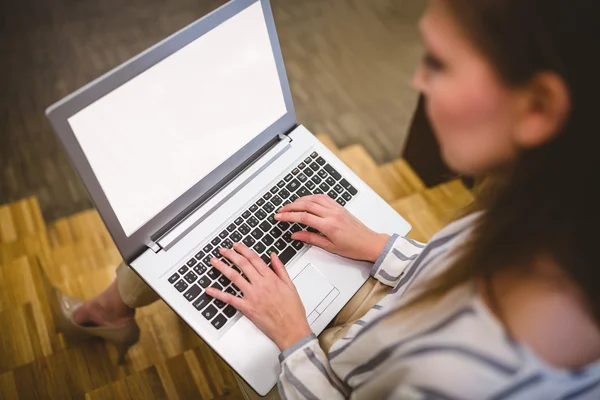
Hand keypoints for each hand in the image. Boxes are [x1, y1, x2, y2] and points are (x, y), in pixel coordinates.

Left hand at [206, 243, 311, 350]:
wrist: (291, 329)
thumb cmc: (292, 311)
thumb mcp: (290, 285)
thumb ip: (280, 269)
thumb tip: (273, 256)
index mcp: (271, 278)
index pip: (254, 258)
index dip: (243, 250)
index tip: (237, 245)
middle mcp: (260, 285)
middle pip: (242, 264)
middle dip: (230, 255)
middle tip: (223, 250)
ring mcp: (252, 296)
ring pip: (234, 277)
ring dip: (222, 267)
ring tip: (214, 262)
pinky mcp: (247, 308)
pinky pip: (229, 299)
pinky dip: (218, 294)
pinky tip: (209, 289)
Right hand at [275, 194, 389, 262]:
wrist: (369, 242)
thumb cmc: (353, 247)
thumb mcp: (329, 247)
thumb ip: (311, 239)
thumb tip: (295, 235)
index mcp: (329, 225)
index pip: (303, 217)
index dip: (288, 216)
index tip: (279, 217)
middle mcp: (332, 214)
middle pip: (306, 205)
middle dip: (290, 207)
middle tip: (280, 210)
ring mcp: (336, 208)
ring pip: (314, 198)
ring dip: (300, 200)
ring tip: (290, 205)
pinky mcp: (339, 206)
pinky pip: (323, 197)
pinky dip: (312, 197)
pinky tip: (306, 200)